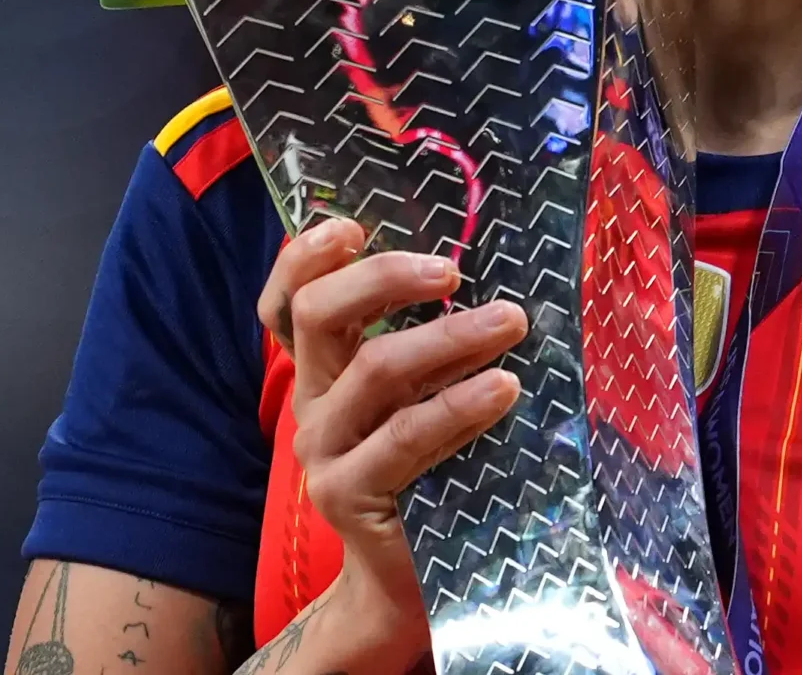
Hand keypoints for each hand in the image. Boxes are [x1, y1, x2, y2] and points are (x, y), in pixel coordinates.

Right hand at [251, 218, 527, 673]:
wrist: (411, 575)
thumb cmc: (433, 467)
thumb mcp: (427, 394)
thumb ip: (436, 344)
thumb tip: (499, 275)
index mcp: (324, 367)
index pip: (290, 299)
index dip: (308, 256)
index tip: (353, 225)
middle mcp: (313, 400)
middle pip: (320, 315)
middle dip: (385, 278)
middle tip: (452, 269)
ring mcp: (323, 449)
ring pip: (374, 369)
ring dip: (449, 337)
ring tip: (511, 323)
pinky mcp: (348, 494)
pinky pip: (406, 435)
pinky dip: (459, 405)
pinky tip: (503, 387)